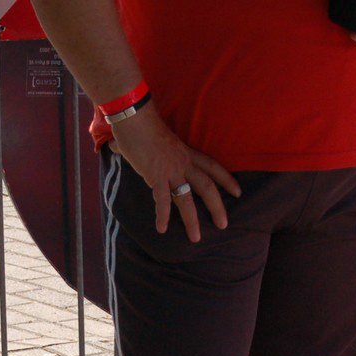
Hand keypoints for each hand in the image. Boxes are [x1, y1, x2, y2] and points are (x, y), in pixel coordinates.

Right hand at [108, 109, 240, 241]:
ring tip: (196, 238)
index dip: (226, 179)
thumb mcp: (155, 138)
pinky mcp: (155, 175)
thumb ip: (145, 148)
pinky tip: (162, 229)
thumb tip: (117, 148)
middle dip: (217, 206)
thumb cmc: (141, 124)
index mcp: (186, 152)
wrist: (135, 116)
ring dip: (192, 220)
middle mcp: (183, 163)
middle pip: (207, 186)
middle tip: (223, 224)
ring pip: (187, 198)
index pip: (212, 167)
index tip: (237, 192)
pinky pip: (162, 200)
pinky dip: (163, 215)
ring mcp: (170, 170)